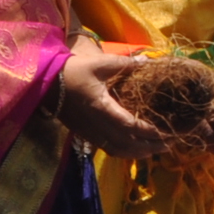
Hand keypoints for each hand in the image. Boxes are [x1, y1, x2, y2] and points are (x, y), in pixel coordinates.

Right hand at [54, 42, 167, 160]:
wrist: (44, 81)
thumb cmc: (73, 70)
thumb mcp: (99, 63)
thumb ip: (124, 63)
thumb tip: (146, 60)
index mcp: (101, 108)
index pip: (130, 126)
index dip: (149, 132)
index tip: (166, 132)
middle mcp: (96, 125)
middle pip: (127, 143)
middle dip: (149, 146)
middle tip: (169, 145)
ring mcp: (89, 132)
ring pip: (117, 150)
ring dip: (137, 153)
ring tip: (154, 151)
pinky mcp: (84, 134)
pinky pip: (107, 148)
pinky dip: (124, 152)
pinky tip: (133, 149)